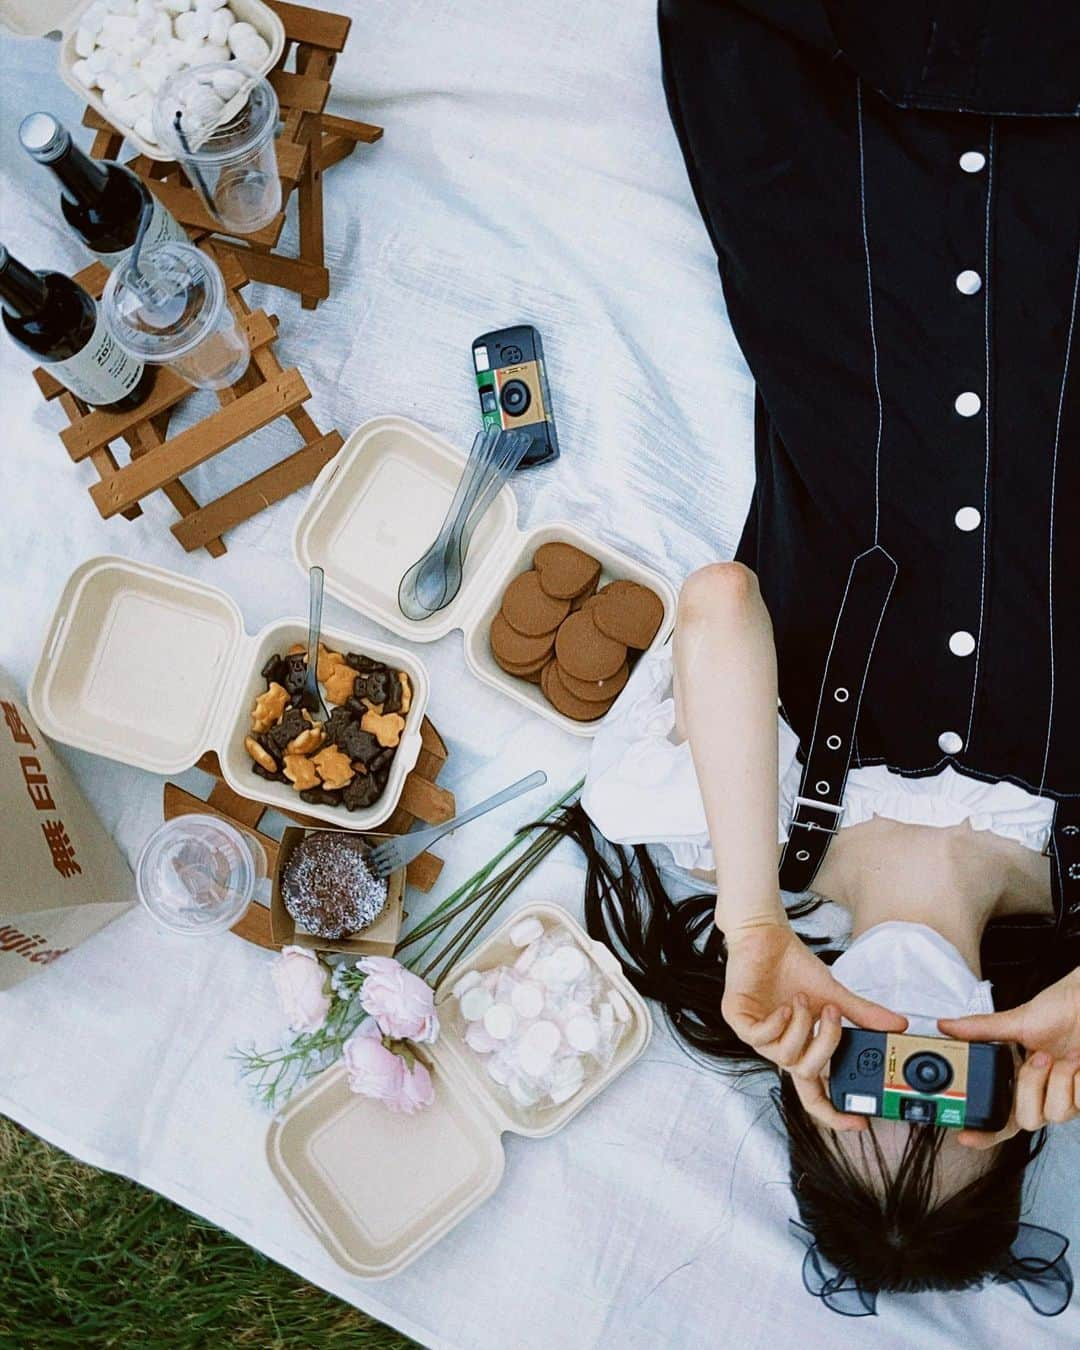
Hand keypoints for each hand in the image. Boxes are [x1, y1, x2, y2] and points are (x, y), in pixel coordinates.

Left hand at [722, 921, 907, 1129]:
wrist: (766, 936)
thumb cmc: (794, 968)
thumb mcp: (834, 995)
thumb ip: (863, 1015)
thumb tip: (898, 1025)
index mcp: (801, 1049)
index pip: (815, 1093)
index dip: (834, 1113)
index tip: (858, 1121)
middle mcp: (779, 1048)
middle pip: (807, 1074)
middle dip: (826, 1046)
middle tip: (832, 1014)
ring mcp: (757, 1036)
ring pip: (785, 1056)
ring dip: (802, 1027)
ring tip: (805, 1000)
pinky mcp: (738, 1019)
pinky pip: (760, 1037)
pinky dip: (779, 1022)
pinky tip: (786, 1005)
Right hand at [939, 968, 1079, 1147]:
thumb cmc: (1060, 1010)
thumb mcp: (1018, 1020)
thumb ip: (980, 1029)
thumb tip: (945, 1026)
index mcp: (1019, 1077)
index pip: (998, 1116)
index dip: (983, 1132)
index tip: (965, 1135)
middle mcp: (1041, 1092)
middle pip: (1024, 1120)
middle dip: (1031, 1086)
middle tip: (1040, 1058)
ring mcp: (1065, 1097)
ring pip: (1052, 1114)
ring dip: (1058, 1080)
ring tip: (1063, 1057)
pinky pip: (1078, 1104)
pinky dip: (1079, 1081)